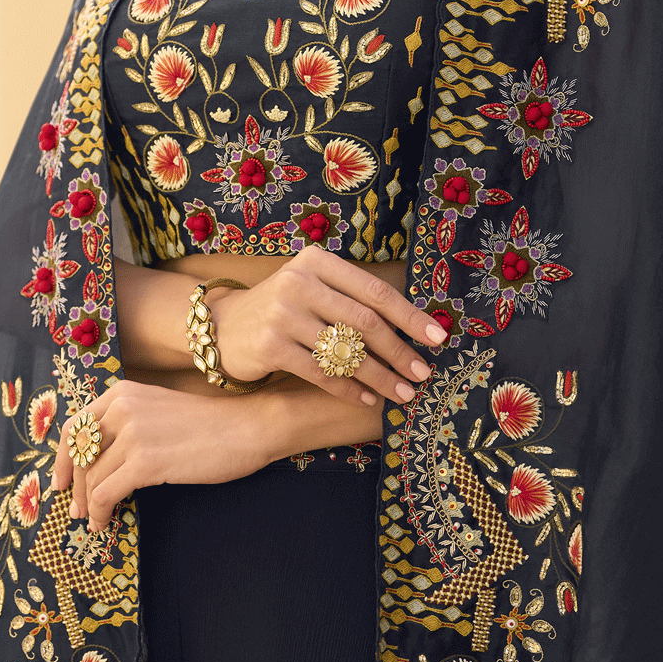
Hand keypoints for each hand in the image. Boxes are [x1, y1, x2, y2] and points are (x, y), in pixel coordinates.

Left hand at [51, 379, 269, 532]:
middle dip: (74, 487)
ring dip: (89, 505)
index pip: (75, 427)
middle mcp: (122, 408)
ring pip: (92, 478)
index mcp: (123, 393)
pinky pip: (106, 493)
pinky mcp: (145, 461)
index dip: (61, 459)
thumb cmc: (209, 424)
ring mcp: (132, 434)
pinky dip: (101, 511)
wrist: (247, 428)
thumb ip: (127, 425)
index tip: (60, 482)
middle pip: (80, 455)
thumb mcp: (159, 410)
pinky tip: (106, 521)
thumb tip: (97, 460)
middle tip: (76, 510)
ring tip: (94, 520)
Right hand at [211, 248, 446, 407]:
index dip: (410, 316)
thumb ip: (353, 299)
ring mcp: (282, 314)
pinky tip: (367, 399)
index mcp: (317, 262)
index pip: (374, 291)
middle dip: (399, 352)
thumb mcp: (314, 288)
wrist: (224, 326)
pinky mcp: (270, 346)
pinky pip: (322, 373)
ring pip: (345, 352)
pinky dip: (349, 389)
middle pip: (364, 323)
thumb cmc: (283, 308)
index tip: (438, 337)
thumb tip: (414, 328)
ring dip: (380, 377)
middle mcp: (299, 282)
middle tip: (422, 374)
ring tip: (402, 393)